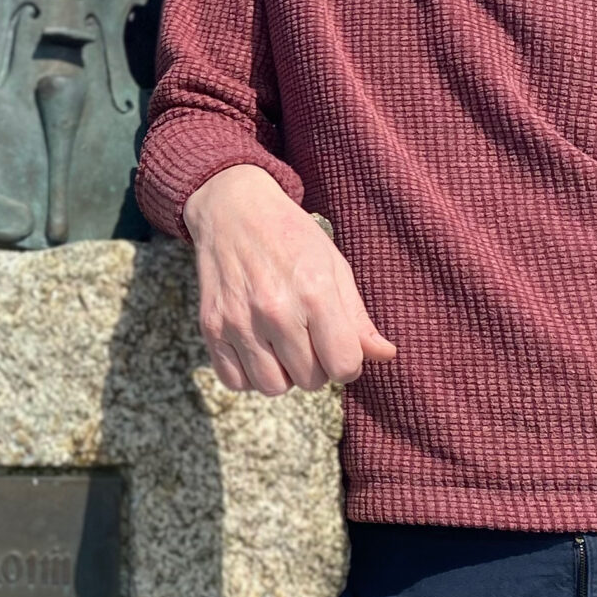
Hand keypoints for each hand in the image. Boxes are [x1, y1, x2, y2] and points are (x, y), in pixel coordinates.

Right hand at [183, 164, 395, 393]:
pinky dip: (248, 374)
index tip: (339, 347)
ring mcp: (239, 321)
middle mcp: (275, 310)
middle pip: (310, 380)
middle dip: (316, 366)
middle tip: (309, 338)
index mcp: (315, 293)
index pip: (344, 366)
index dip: (348, 363)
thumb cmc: (290, 236)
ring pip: (272, 387)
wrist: (233, 210)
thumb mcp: (334, 266)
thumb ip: (358, 317)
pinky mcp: (211, 327)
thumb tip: (386, 355)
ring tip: (282, 345)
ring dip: (283, 374)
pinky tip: (257, 348)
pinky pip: (235, 381)